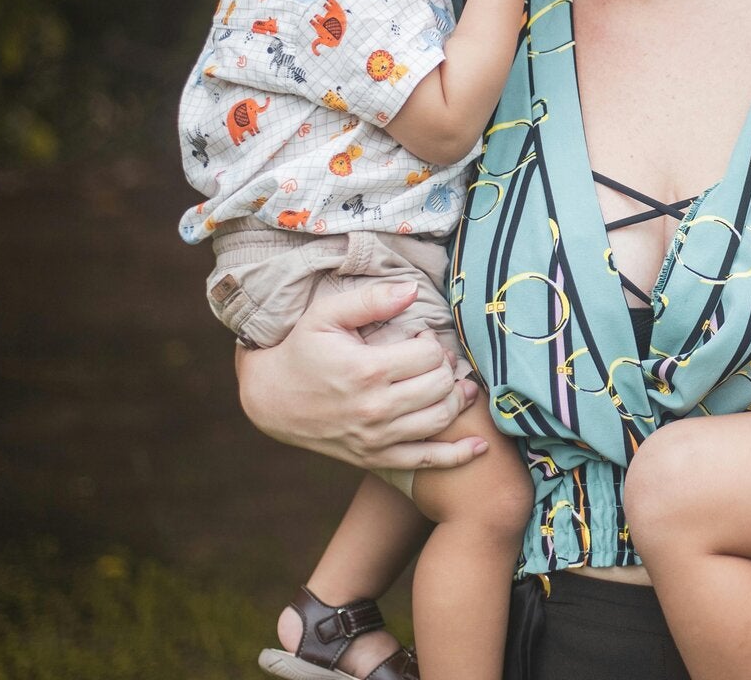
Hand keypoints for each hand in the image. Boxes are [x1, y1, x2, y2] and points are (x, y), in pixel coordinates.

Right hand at [235, 280, 487, 470]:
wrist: (270, 400)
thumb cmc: (301, 350)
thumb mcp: (326, 315)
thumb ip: (372, 299)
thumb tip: (413, 290)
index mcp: (367, 370)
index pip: (429, 355)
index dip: (431, 342)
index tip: (419, 338)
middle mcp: (375, 408)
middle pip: (440, 386)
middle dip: (446, 369)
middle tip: (435, 360)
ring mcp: (376, 438)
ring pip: (440, 419)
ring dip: (457, 400)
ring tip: (456, 385)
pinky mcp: (375, 458)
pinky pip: (426, 460)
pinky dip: (458, 455)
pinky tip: (480, 444)